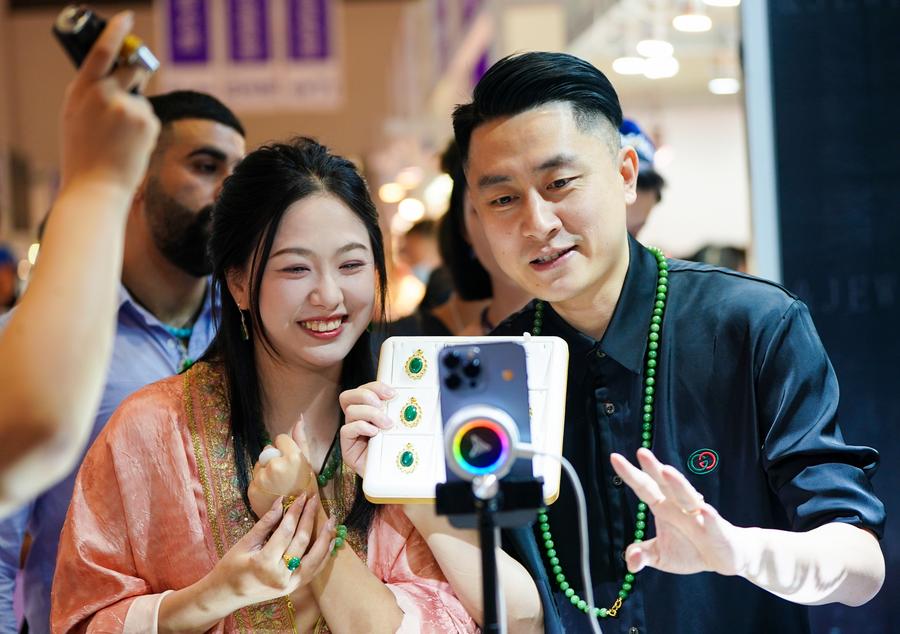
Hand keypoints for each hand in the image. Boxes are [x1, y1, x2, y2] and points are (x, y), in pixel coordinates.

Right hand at [59, 11, 158, 192]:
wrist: (96, 187)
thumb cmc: (83, 154)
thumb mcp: (76, 116)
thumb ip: (92, 94)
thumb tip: (114, 76)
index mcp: (82, 90)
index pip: (101, 51)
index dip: (116, 31)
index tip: (126, 17)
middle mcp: (105, 93)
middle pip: (134, 69)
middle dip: (138, 74)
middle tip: (131, 94)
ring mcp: (129, 107)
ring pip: (141, 100)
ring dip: (136, 113)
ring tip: (119, 139)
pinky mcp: (148, 122)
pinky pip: (149, 118)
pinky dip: (143, 130)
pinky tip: (130, 147)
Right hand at [208, 494, 335, 606]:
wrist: (226, 595)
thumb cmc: (231, 567)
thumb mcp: (244, 543)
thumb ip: (265, 523)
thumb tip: (281, 502)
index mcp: (264, 563)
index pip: (286, 531)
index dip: (296, 512)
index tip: (302, 496)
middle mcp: (280, 576)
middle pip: (302, 541)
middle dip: (310, 517)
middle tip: (315, 499)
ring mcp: (289, 584)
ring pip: (315, 558)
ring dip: (325, 537)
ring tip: (331, 519)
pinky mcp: (294, 588)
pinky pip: (314, 571)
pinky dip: (324, 556)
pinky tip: (331, 541)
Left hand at [251, 417, 315, 498]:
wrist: (298, 519)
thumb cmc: (307, 489)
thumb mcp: (308, 462)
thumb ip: (301, 438)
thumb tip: (300, 417)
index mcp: (293, 458)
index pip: (280, 439)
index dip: (286, 449)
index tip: (292, 462)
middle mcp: (276, 466)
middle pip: (269, 451)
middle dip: (274, 460)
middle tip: (285, 476)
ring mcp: (262, 479)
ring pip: (260, 465)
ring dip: (266, 471)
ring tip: (278, 486)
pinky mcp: (252, 490)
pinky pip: (254, 478)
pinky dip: (260, 484)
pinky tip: (270, 493)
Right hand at [339, 381, 394, 476]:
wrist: (394, 477)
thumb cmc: (396, 451)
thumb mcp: (399, 428)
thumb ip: (398, 413)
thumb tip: (406, 399)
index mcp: (368, 411)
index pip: (363, 390)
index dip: (374, 387)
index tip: (391, 392)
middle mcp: (357, 420)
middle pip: (348, 396)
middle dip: (366, 394)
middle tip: (382, 404)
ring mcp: (351, 434)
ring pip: (350, 411)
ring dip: (370, 414)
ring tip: (385, 424)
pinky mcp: (348, 449)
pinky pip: (346, 430)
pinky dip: (361, 427)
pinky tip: (374, 433)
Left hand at [610, 448, 746, 576]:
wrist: (726, 558)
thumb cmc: (691, 550)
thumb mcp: (662, 555)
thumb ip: (643, 554)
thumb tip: (629, 562)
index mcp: (664, 507)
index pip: (644, 487)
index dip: (630, 474)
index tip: (614, 457)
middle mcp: (680, 506)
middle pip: (665, 484)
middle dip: (654, 468)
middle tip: (641, 452)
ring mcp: (700, 517)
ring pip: (688, 497)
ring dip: (678, 484)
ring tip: (667, 470)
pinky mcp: (719, 531)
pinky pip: (713, 523)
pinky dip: (709, 517)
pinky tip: (704, 510)